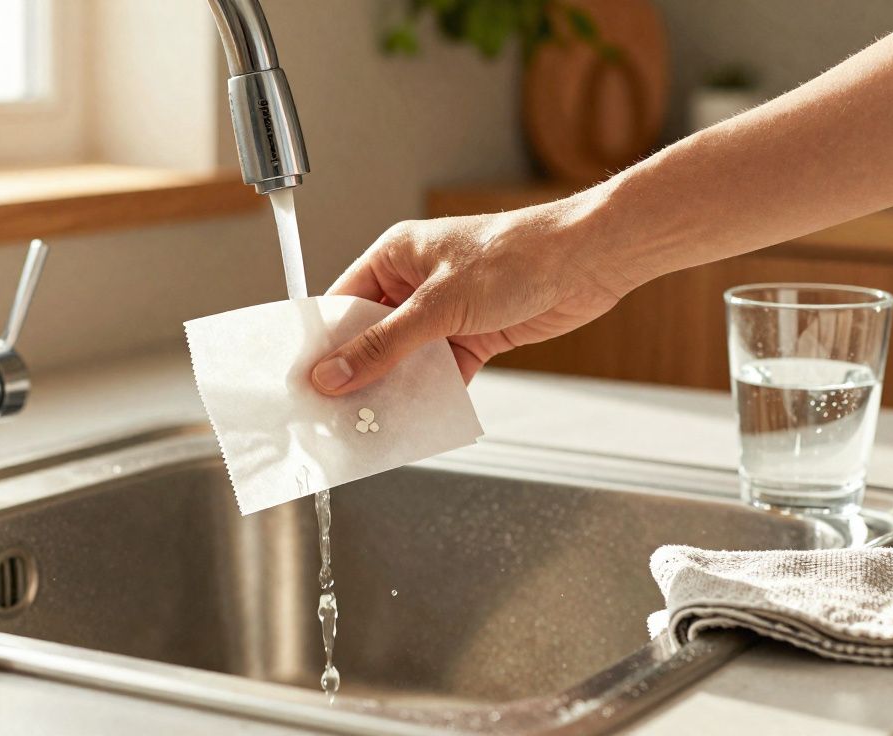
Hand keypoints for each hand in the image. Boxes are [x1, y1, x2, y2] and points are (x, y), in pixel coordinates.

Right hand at [309, 193, 640, 395]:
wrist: (587, 261)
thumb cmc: (515, 256)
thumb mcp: (437, 305)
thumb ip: (383, 345)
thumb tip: (333, 374)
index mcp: (394, 256)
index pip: (342, 304)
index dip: (323, 344)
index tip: (305, 383)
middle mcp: (415, 284)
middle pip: (371, 337)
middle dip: (357, 375)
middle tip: (333, 413)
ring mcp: (444, 313)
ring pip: (405, 361)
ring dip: (393, 390)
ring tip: (370, 424)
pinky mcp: (473, 337)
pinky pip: (439, 374)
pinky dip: (429, 396)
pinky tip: (415, 420)